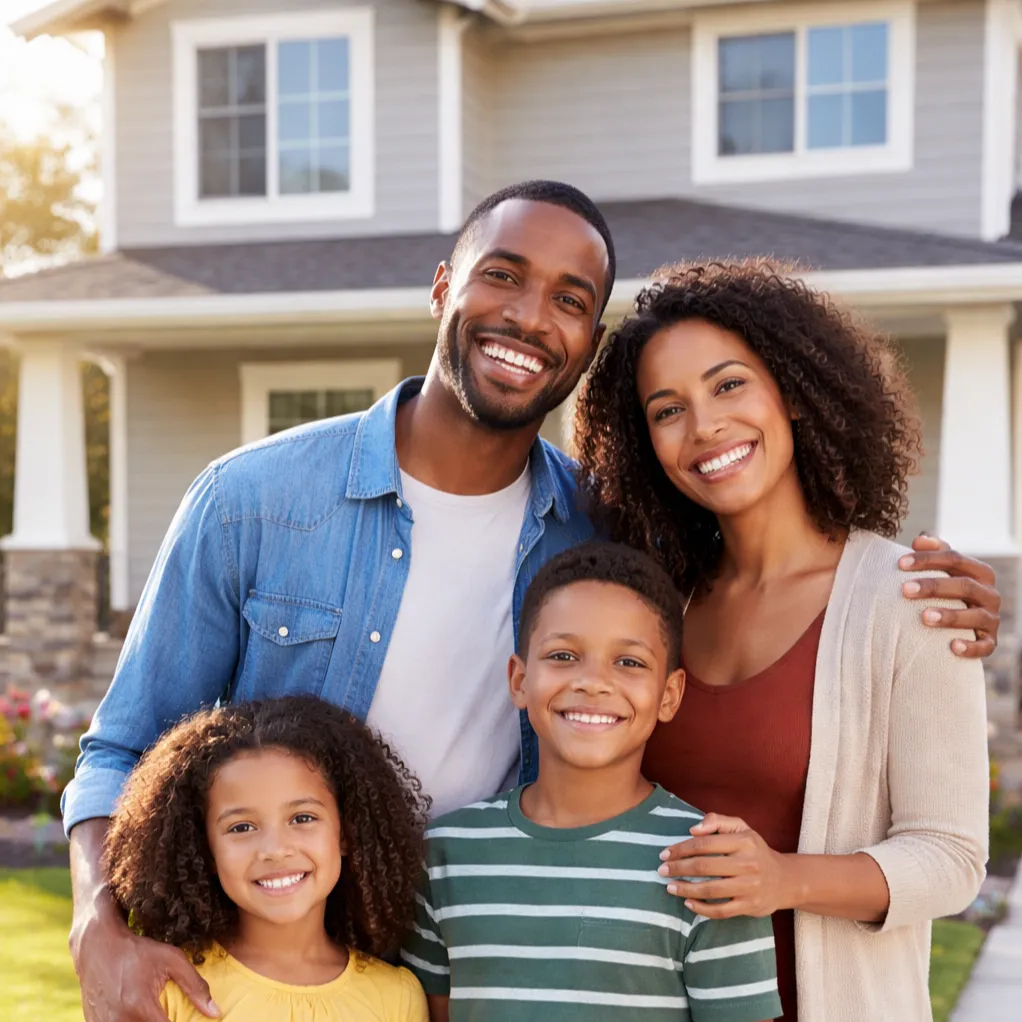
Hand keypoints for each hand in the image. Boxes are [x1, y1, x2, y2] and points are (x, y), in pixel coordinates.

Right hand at [71, 895, 218, 1021]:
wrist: (97, 947)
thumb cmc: (138, 951)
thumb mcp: (171, 959)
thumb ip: (195, 985)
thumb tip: (215, 1012)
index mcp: (139, 1006)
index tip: (189, 1021)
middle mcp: (119, 1021)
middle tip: (168, 1013)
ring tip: (153, 1010)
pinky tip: (137, 1012)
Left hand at [657, 813, 791, 918]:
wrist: (784, 880)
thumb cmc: (755, 850)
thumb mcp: (741, 828)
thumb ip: (717, 821)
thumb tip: (693, 830)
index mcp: (744, 841)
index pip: (704, 844)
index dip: (681, 849)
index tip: (665, 853)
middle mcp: (748, 864)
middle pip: (704, 867)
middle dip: (678, 868)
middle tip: (661, 870)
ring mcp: (750, 887)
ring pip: (710, 890)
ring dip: (685, 889)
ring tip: (669, 887)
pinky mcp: (749, 906)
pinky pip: (721, 910)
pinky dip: (701, 909)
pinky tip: (687, 903)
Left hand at [899, 533, 999, 657]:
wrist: (963, 624)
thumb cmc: (946, 590)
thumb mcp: (942, 570)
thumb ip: (933, 552)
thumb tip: (920, 539)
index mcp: (979, 572)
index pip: (954, 558)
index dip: (927, 559)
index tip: (899, 563)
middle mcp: (989, 594)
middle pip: (964, 585)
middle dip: (934, 586)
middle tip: (905, 590)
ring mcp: (991, 618)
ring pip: (976, 615)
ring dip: (950, 616)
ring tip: (924, 617)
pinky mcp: (990, 641)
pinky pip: (985, 646)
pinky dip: (971, 647)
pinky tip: (952, 646)